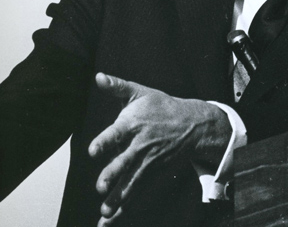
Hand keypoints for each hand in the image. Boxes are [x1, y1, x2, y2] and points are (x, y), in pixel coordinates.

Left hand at [88, 72, 231, 225]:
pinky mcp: (151, 173)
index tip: (94, 151)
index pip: (117, 133)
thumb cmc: (162, 106)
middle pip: (125, 161)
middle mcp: (139, 145)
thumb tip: (98, 76)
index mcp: (133, 123)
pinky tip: (108, 219)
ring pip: (130, 181)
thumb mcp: (141, 92)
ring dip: (118, 197)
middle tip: (101, 185)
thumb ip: (117, 87)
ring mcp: (147, 162)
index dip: (105, 142)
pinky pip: (135, 192)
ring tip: (105, 210)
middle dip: (114, 174)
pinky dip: (123, 207)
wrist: (193, 124)